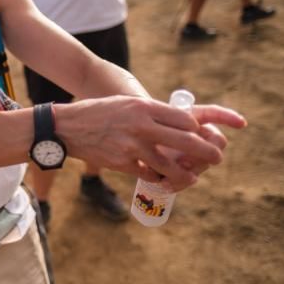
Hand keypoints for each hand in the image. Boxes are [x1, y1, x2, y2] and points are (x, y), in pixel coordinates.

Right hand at [55, 98, 245, 191]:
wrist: (67, 127)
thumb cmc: (98, 112)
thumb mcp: (126, 104)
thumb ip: (149, 112)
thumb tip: (177, 123)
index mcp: (144, 107)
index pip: (184, 120)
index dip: (196, 130)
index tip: (199, 135)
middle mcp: (141, 126)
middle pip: (185, 141)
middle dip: (206, 152)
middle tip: (217, 158)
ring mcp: (132, 146)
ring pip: (169, 165)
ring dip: (185, 174)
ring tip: (192, 178)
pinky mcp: (122, 163)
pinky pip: (148, 174)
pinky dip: (156, 178)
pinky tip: (160, 179)